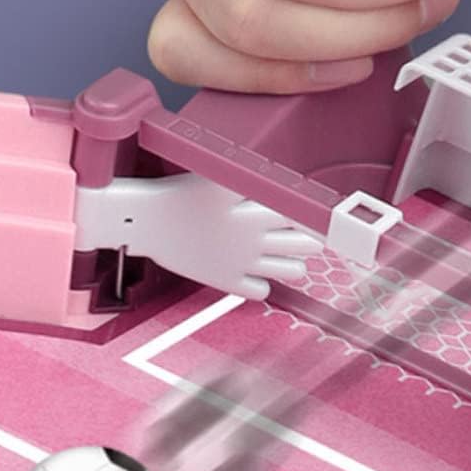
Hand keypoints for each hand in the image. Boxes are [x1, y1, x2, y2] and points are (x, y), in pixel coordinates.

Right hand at [76, 172, 322, 301]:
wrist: (148, 222)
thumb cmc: (181, 194)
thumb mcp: (219, 179)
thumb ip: (253, 180)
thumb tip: (281, 182)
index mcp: (255, 213)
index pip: (302, 217)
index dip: (315, 217)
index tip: (321, 218)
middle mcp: (254, 240)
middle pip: (301, 245)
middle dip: (310, 243)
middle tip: (313, 240)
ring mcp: (241, 262)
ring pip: (287, 272)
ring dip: (294, 267)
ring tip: (295, 263)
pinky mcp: (225, 280)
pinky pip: (258, 291)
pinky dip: (264, 286)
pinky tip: (261, 278)